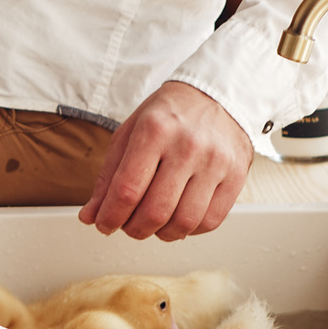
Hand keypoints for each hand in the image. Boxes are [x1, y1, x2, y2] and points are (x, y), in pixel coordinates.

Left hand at [78, 80, 250, 241]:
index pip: (127, 189)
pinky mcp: (236, 175)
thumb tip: (91, 215)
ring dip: (161, 233)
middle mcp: (187, 146)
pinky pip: (210, 221)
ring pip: (184, 221)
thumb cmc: (170, 114)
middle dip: (134, 229)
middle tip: (128, 226)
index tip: (104, 224)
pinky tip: (179, 220)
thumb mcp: (130, 133)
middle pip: (155, 211)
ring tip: (154, 224)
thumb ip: (109, 176)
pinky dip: (189, 230)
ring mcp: (215, 162)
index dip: (111, 216)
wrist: (215, 94)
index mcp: (155, 130)